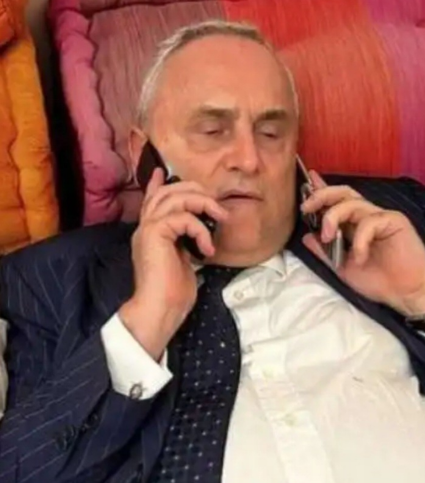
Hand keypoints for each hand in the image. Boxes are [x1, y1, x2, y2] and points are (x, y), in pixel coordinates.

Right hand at [119, 169, 228, 359]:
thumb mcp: (184, 262)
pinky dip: (200, 229)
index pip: (152, 201)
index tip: (163, 172)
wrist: (160, 311)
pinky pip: (182, 217)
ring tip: (220, 218)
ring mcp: (148, 230)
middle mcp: (146, 228)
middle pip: (167, 192)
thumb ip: (186, 244)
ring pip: (174, 197)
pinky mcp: (154, 234)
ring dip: (202, 203)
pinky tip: (207, 249)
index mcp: (151, 234)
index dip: (157, 184)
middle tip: (214, 203)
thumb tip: (200, 237)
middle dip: (194, 190)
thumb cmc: (173, 294)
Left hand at [301, 172, 424, 320]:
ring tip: (327, 238)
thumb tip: (305, 236)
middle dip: (321, 195)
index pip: (336, 201)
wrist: (407, 294)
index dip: (321, 190)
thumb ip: (324, 252)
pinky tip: (359, 258)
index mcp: (354, 224)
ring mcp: (381, 217)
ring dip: (333, 217)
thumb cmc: (378, 281)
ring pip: (352, 203)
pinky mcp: (395, 221)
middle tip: (306, 208)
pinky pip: (370, 222)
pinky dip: (359, 240)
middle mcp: (366, 216)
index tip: (306, 183)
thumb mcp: (342, 268)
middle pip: (343, 193)